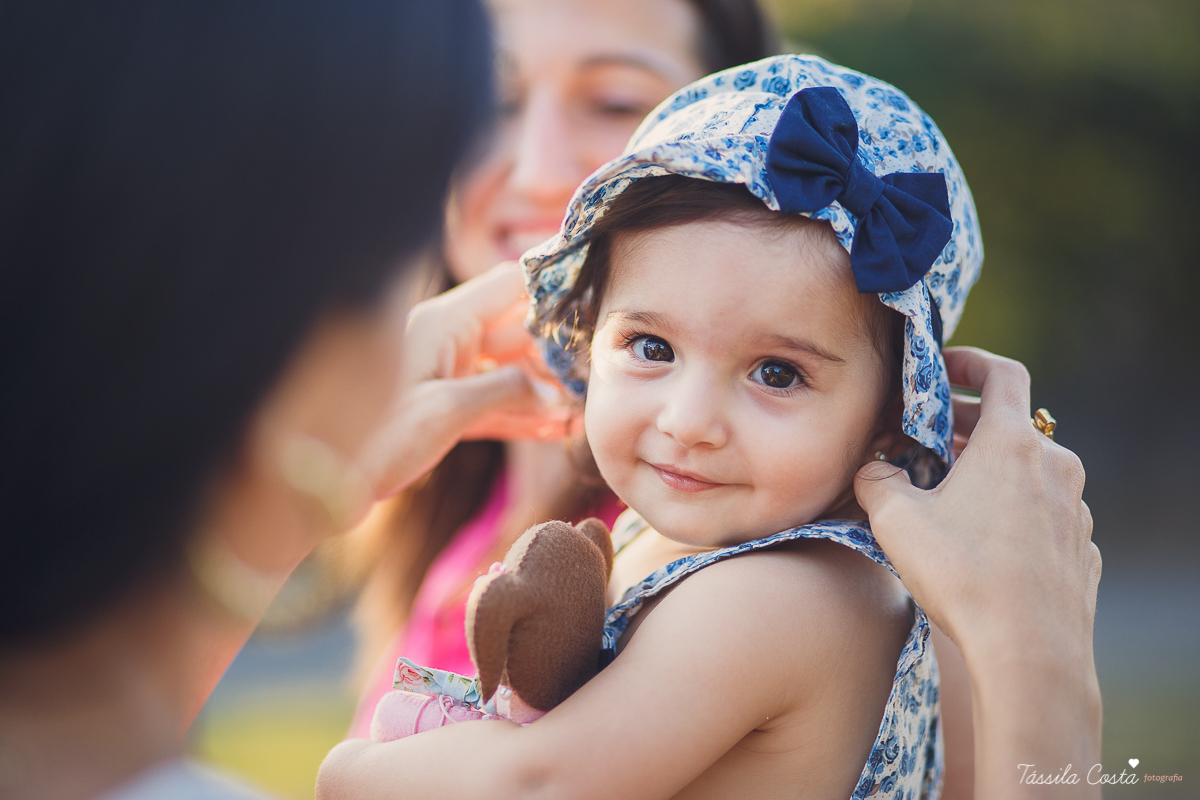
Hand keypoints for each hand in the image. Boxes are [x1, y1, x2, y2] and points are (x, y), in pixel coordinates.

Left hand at [360, 262, 573, 498]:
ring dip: (542, 391)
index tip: (591, 309)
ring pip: (505, 370)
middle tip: (595, 380)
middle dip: (555, 354)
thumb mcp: (447, 412)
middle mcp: (443, 339)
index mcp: (443, 321)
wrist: (315, 484)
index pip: (510, 284)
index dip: (553, 292)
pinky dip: (519, 414)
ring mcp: (440, 373)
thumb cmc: (373, 440)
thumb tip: (552, 395)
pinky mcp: (436, 408)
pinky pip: (488, 401)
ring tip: (579, 412)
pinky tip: (551, 429)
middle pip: (515, 330)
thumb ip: (507, 393)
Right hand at [854, 347, 1101, 797]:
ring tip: (948, 495)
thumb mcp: (895, 518)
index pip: (1001, 373)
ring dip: (989, 471)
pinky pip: (1043, 514)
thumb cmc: (962, 575)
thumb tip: (870, 470)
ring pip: (1028, 471)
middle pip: (1010, 424)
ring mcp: (1073, 510)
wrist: (1029, 652)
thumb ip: (874, 480)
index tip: (943, 367)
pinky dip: (1012, 511)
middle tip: (926, 439)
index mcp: (1011, 443)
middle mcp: (1052, 466)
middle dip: (964, 425)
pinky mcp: (1079, 550)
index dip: (970, 361)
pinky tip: (980, 543)